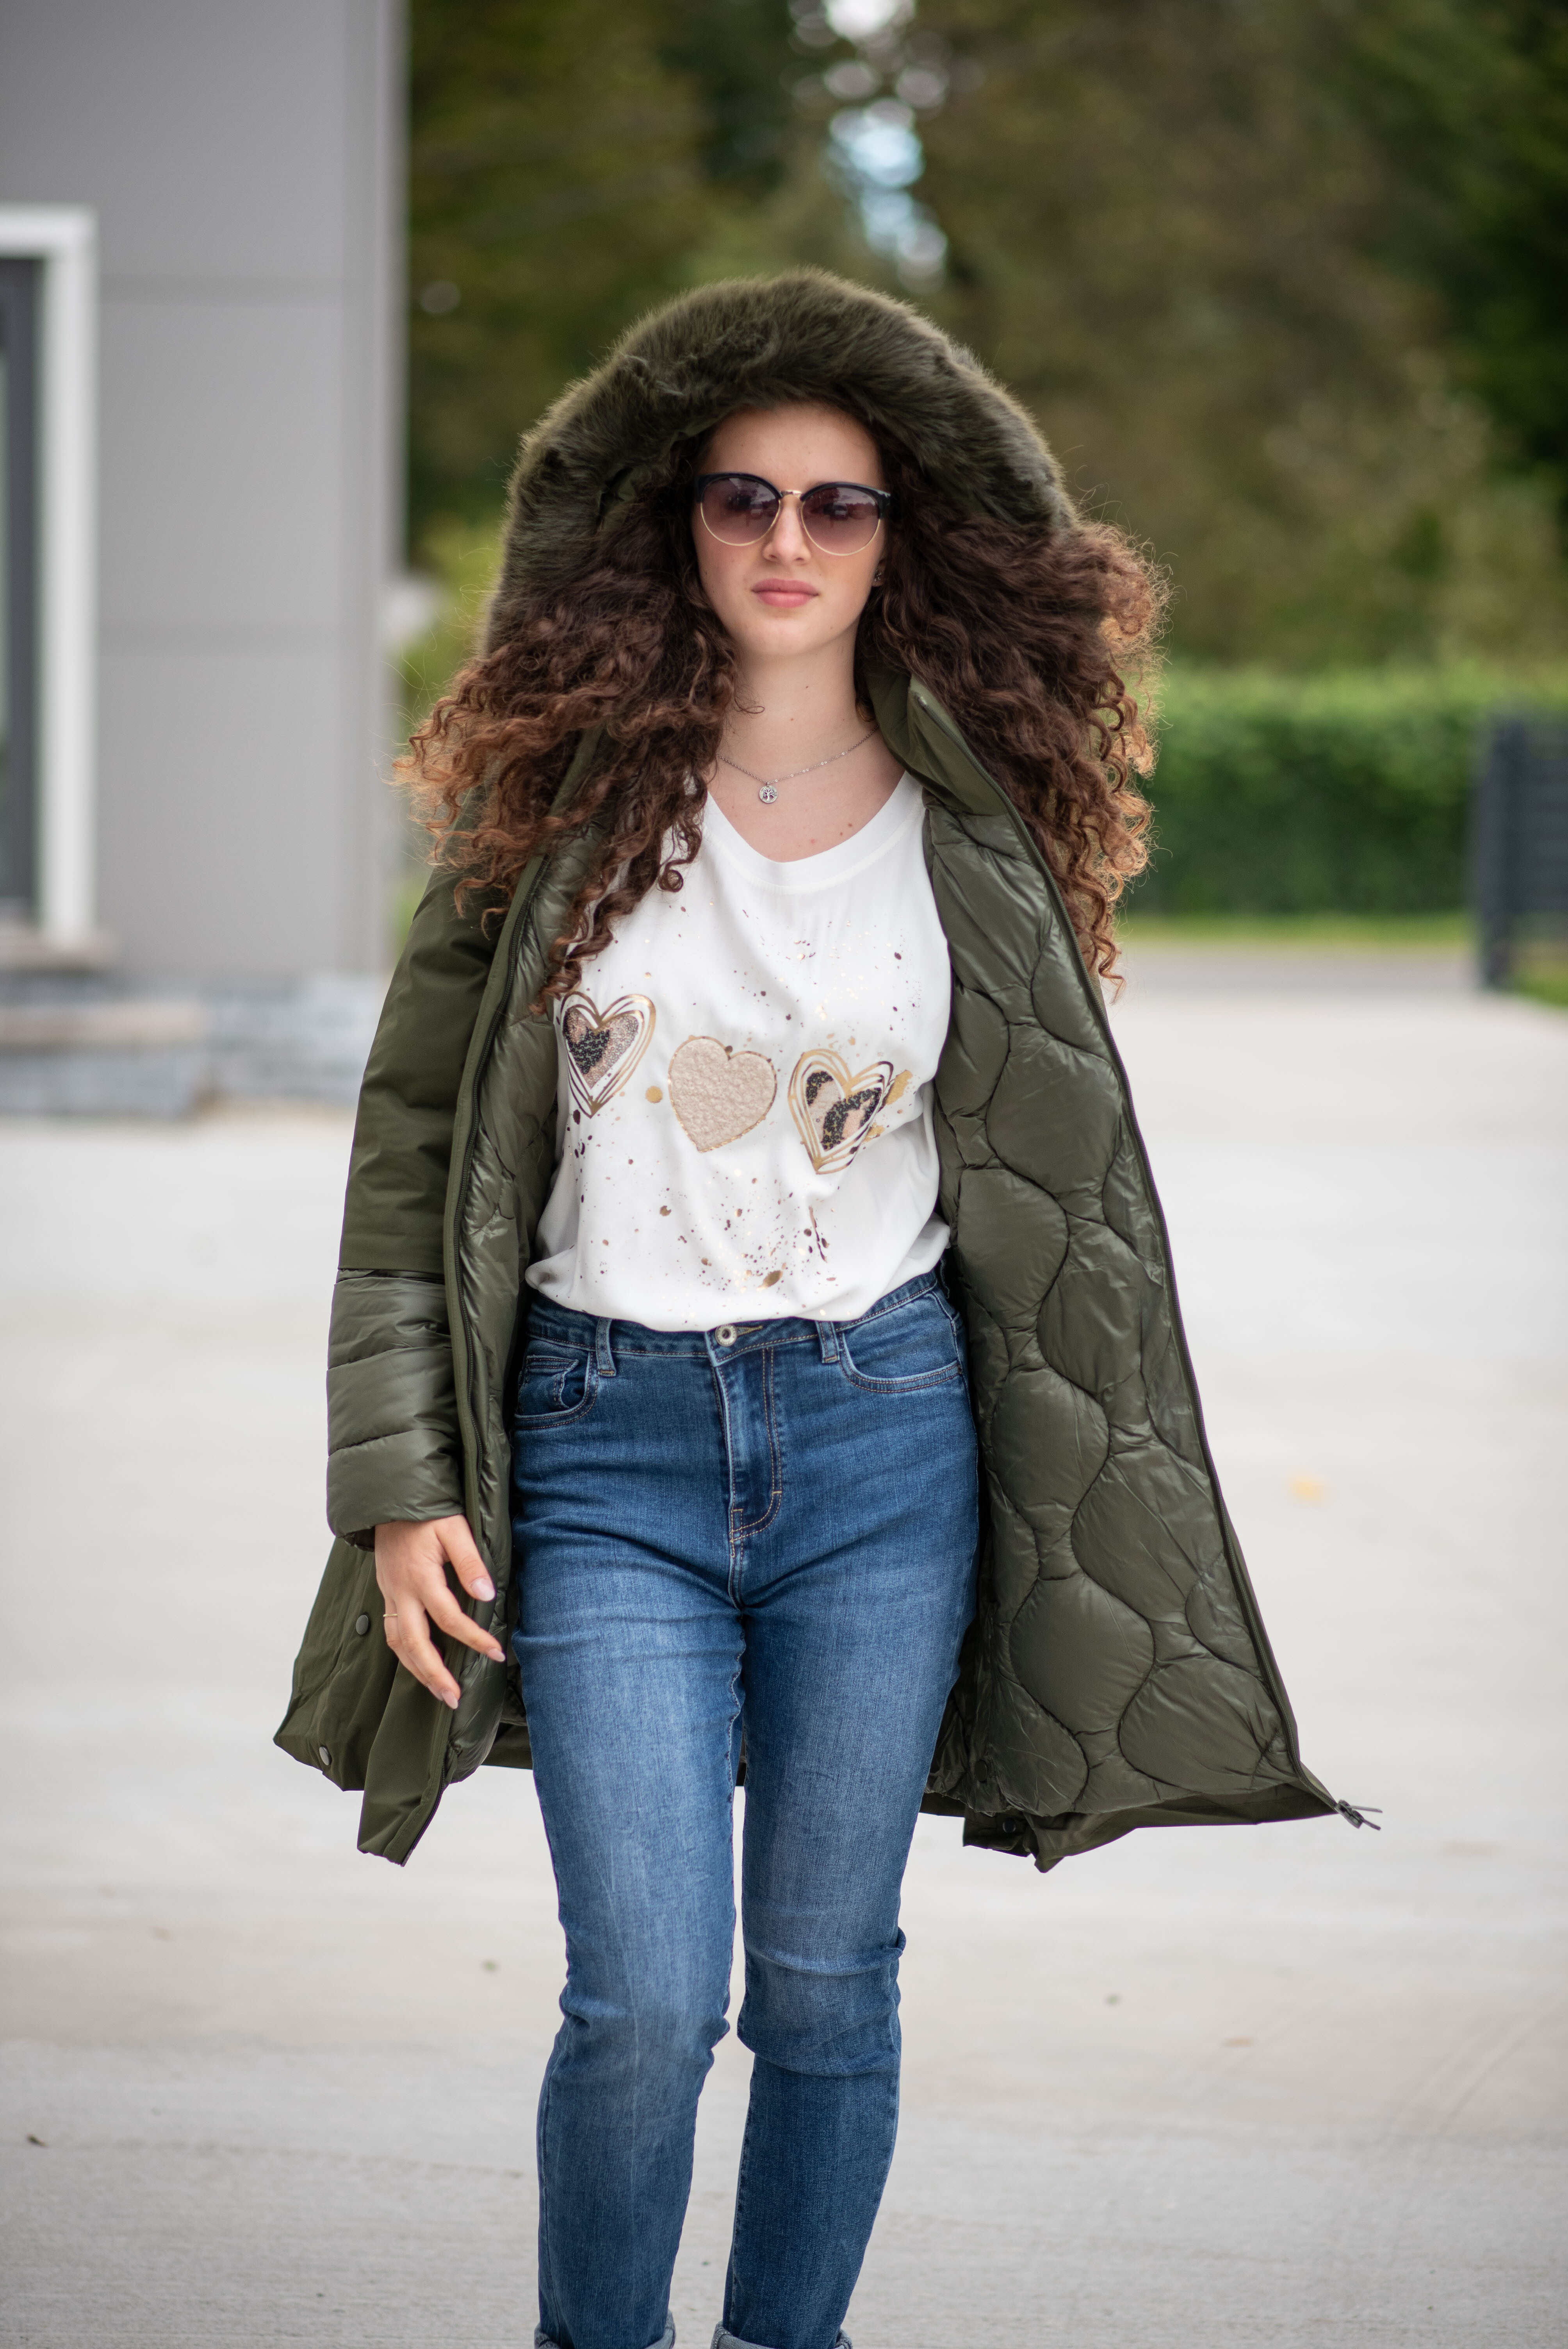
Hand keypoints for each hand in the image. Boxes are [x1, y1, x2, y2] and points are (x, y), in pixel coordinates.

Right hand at [373, 1515, 505, 1708]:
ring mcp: (390, 1593)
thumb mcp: (454, 1529)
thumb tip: (487, 1595)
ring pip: (398, 1643)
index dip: (474, 1639)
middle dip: (435, 1674)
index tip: (495, 1653)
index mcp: (421, 1577)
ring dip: (417, 1670)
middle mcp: (401, 1591)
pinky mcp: (387, 1591)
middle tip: (453, 1698)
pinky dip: (405, 1652)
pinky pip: (392, 1631)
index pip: (449, 1619)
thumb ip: (470, 1562)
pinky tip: (418, 1662)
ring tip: (437, 1690)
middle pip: (415, 1643)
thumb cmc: (427, 1512)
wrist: (391, 1498)